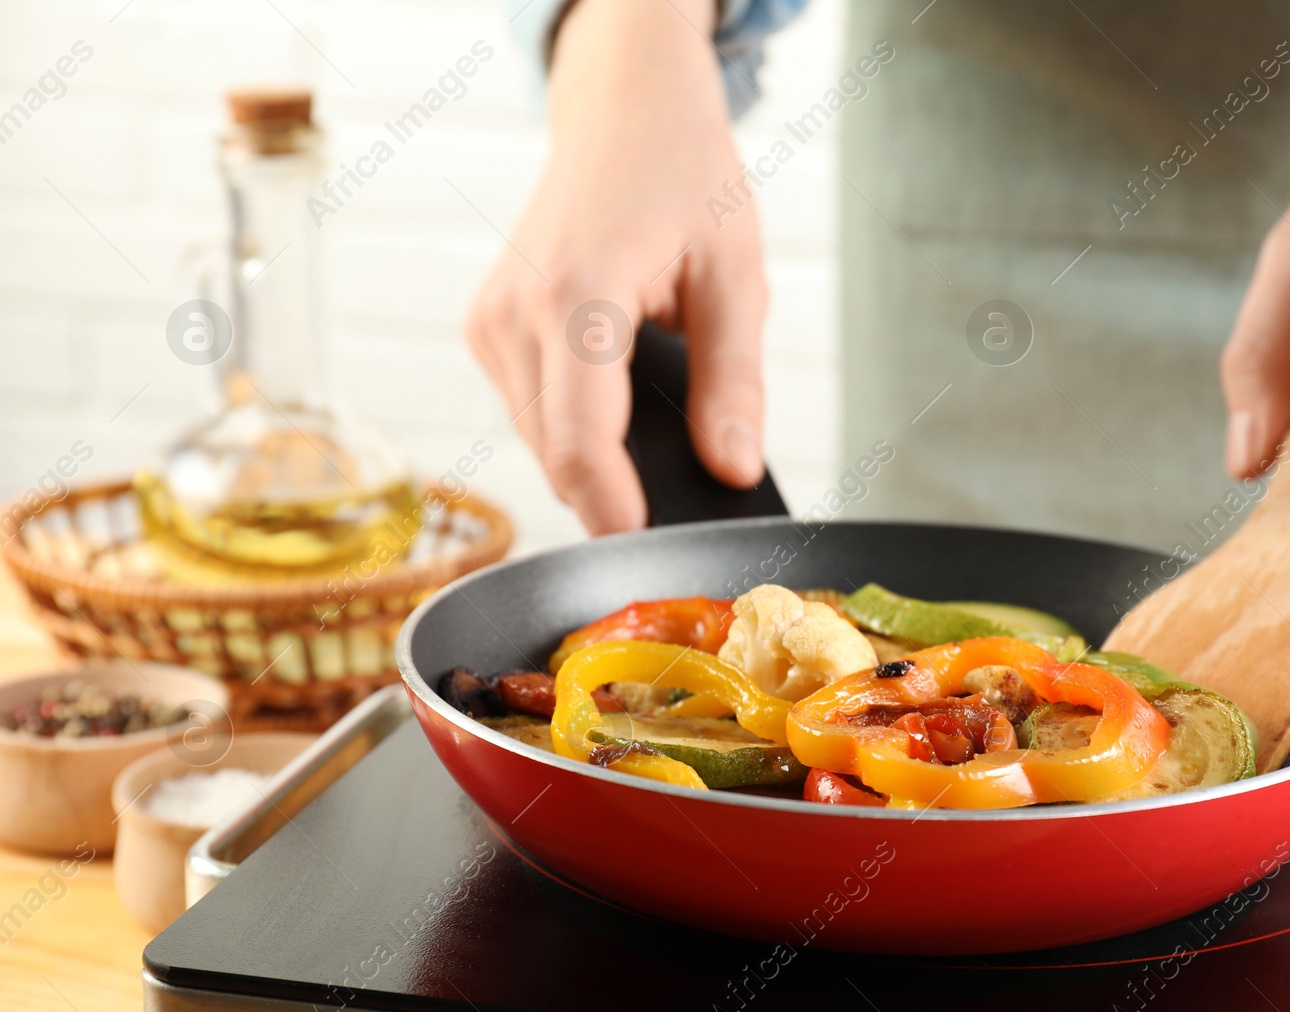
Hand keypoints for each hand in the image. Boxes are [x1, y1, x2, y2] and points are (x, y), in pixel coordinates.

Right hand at [465, 0, 767, 533]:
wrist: (623, 113)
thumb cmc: (682, 176)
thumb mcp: (737, 275)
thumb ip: (735, 381)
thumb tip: (733, 467)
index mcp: (577, 293)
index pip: (578, 441)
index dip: (613, 512)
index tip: (651, 552)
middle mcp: (514, 312)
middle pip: (556, 455)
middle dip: (616, 492)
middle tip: (686, 499)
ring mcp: (489, 323)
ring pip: (538, 441)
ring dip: (596, 457)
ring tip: (661, 425)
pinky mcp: (485, 330)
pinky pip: (530, 412)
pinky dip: (575, 425)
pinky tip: (620, 395)